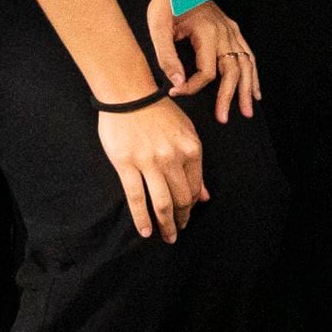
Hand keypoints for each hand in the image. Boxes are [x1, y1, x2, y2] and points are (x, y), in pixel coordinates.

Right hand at [98, 99, 208, 241]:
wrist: (128, 94)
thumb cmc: (157, 111)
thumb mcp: (185, 132)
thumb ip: (195, 165)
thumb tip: (204, 196)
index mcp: (191, 149)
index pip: (195, 187)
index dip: (192, 206)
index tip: (187, 215)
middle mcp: (173, 158)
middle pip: (181, 199)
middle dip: (181, 219)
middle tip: (178, 231)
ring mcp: (150, 162)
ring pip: (162, 203)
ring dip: (166, 224)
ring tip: (167, 236)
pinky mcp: (127, 165)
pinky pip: (136, 198)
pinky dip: (142, 218)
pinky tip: (145, 231)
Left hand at [163, 0, 259, 123]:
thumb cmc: (168, 0)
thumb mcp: (158, 26)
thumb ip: (167, 56)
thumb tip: (177, 83)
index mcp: (207, 33)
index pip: (206, 72)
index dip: (192, 87)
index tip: (177, 92)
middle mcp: (224, 32)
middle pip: (233, 71)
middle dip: (230, 97)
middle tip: (224, 117)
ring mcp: (232, 30)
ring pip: (246, 64)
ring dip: (247, 89)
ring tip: (246, 110)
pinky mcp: (232, 29)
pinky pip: (248, 54)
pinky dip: (253, 73)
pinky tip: (254, 88)